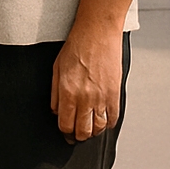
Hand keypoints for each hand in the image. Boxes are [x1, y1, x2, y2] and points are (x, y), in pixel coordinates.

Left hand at [50, 0, 133, 141]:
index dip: (65, 132)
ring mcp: (102, 97)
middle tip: (77, 133)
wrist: (97, 32)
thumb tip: (56, 112)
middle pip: (82, 131)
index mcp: (68, 91)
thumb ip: (55, 94)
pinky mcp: (114, 93)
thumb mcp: (57, 68)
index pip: (65, 124)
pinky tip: (103, 119)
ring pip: (98, 128)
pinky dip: (107, 123)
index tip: (66, 132)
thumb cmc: (77, 46)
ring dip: (93, 131)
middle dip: (78, 135)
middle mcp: (85, 97)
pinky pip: (113, 118)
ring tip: (90, 126)